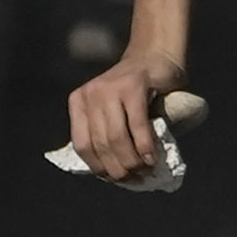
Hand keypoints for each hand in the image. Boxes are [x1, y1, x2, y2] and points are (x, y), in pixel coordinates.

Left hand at [62, 49, 180, 179]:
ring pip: (116, 137)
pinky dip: (145, 147)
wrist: (157, 57)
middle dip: (118, 167)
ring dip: (131, 161)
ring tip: (144, 171)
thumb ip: (108, 133)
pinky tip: (152, 158)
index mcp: (79, 101)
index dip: (98, 166)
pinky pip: (137, 126)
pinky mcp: (134, 86)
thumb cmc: (139, 91)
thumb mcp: (115, 110)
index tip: (114, 178)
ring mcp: (111, 88)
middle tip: (134, 179)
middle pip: (100, 143)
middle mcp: (91, 94)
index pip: (82, 144)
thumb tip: (113, 174)